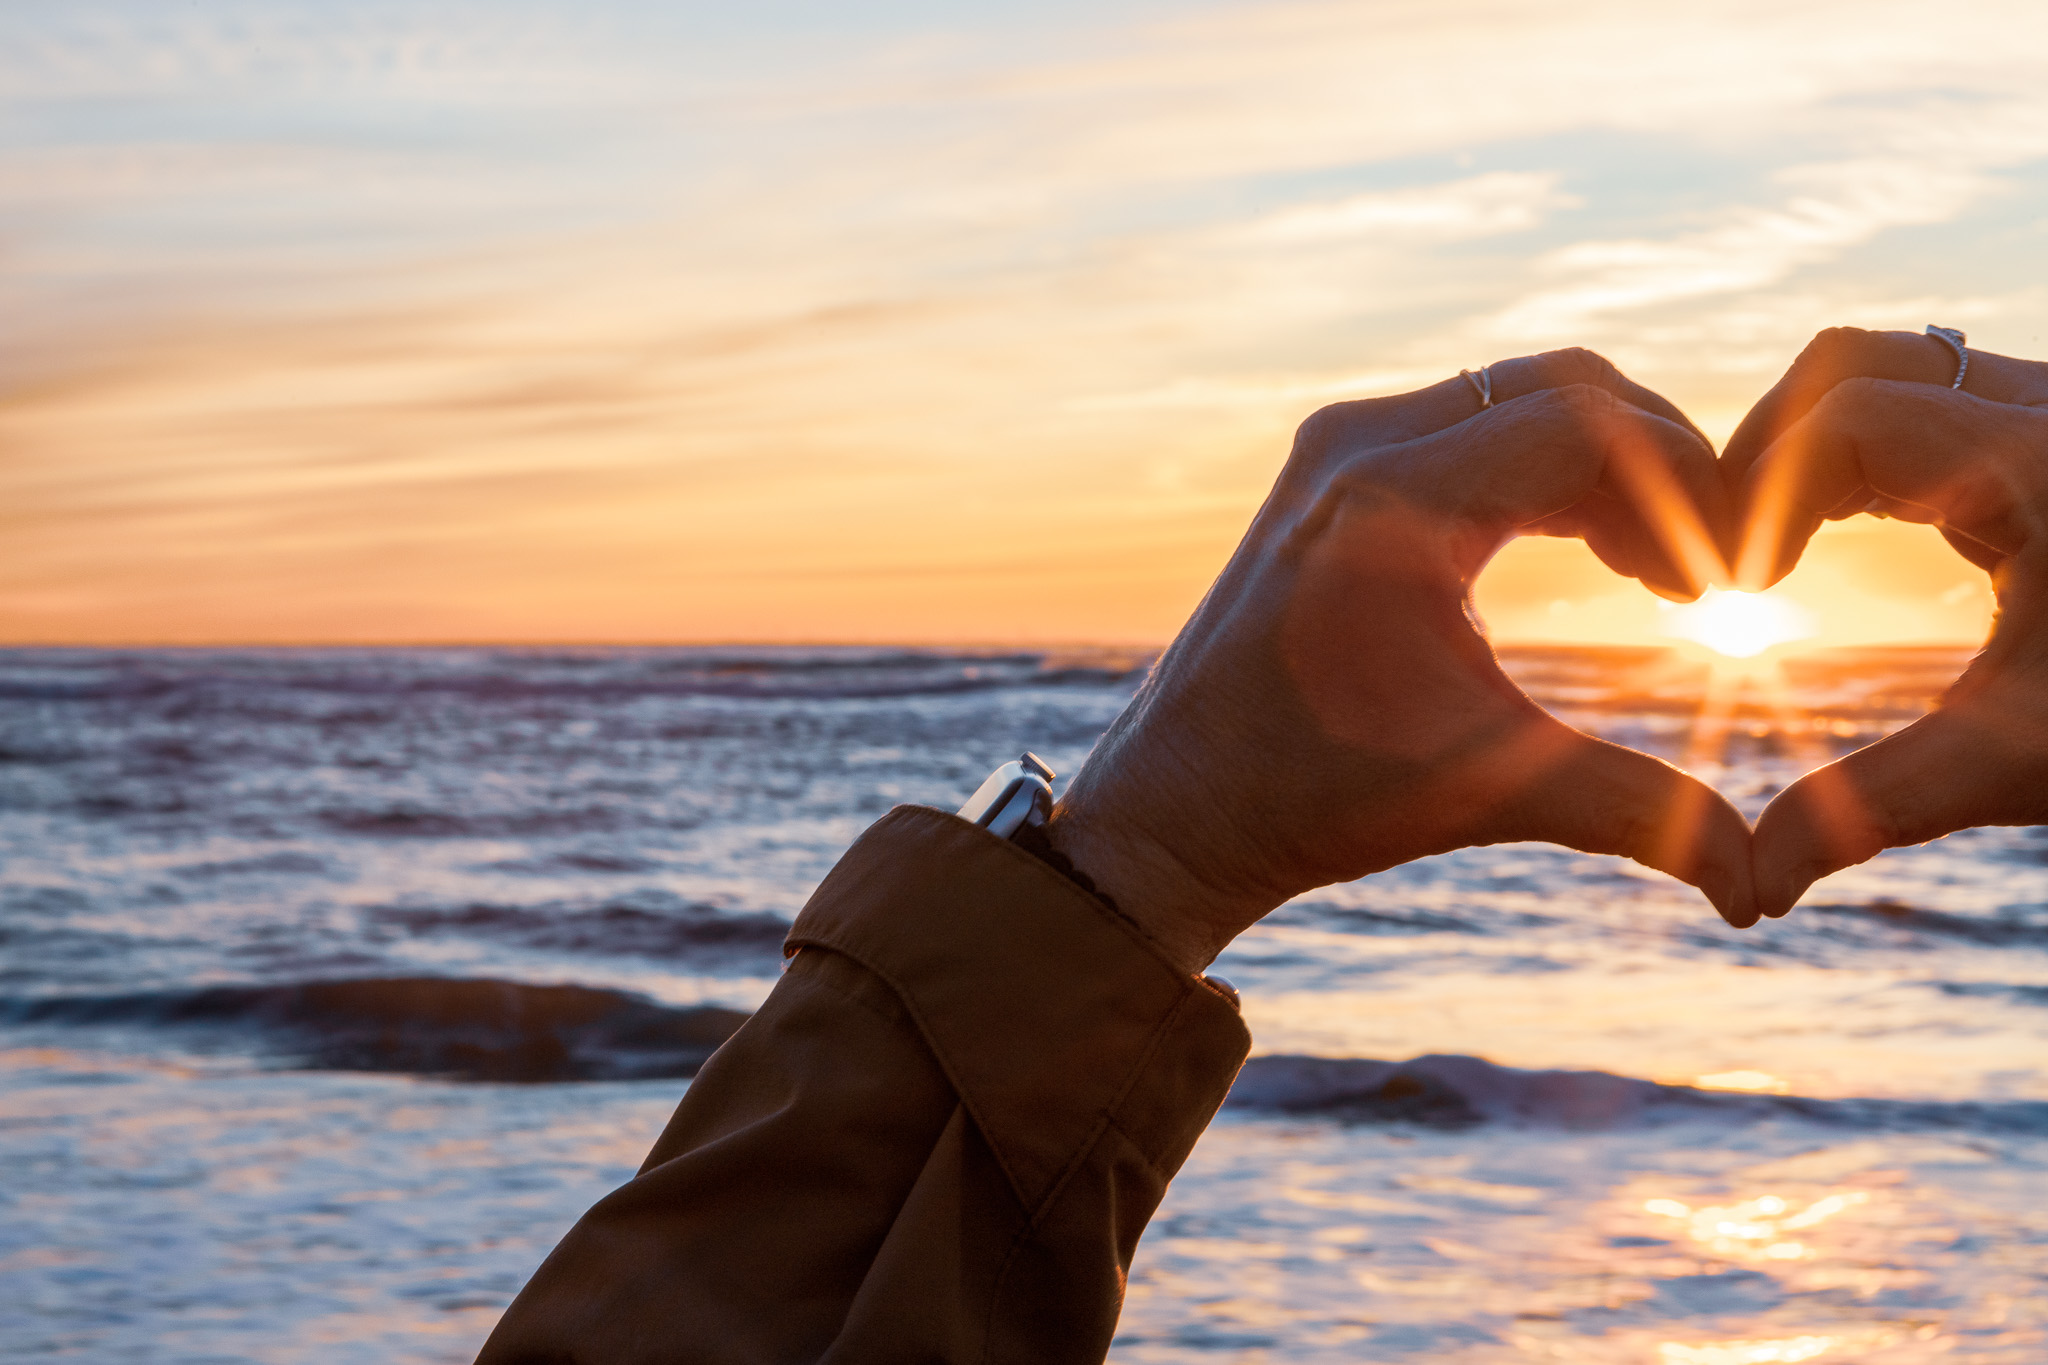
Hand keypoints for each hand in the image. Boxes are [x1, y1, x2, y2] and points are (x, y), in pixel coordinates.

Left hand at [1050, 349, 1757, 973]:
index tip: (1730, 581)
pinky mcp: (1333, 469)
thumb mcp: (1487, 788)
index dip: (1688, 489)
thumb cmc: (1313, 800)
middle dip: (1660, 468)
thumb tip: (1759, 890)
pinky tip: (1599, 553)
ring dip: (1608, 468)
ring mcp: (1338, 447)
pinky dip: (1549, 471)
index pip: (1587, 427)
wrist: (1177, 810)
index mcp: (1390, 501)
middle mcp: (1357, 445)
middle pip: (1564, 390)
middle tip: (1710, 573)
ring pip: (1521, 399)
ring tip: (1664, 575)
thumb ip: (1638, 812)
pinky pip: (1473, 426)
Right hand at [1722, 327, 2047, 916]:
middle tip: (1729, 558)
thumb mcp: (2020, 762)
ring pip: (1890, 376)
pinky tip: (1833, 545)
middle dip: (1764, 451)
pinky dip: (1860, 463)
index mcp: (2040, 463)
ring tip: (1768, 553)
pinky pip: (1928, 412)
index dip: (1758, 499)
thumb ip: (1875, 806)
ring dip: (1809, 453)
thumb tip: (1752, 889)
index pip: (1843, 422)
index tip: (1731, 593)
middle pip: (1850, 365)